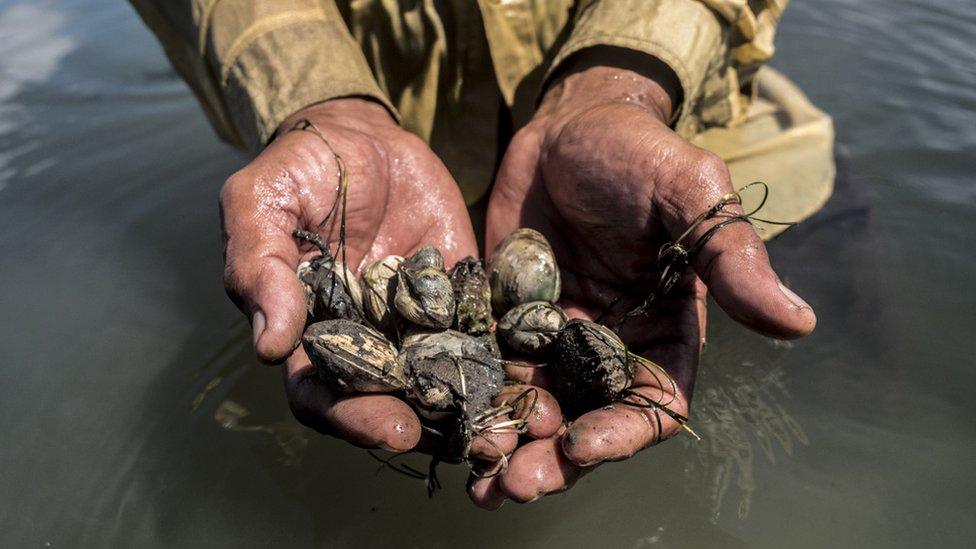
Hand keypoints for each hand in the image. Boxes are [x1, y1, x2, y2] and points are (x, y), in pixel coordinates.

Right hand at [219, 98, 478, 451]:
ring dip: (475, 411)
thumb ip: (258, 266)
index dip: (354, 418)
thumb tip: (269, 346)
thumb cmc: (298, 169)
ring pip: (441, 382)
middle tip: (468, 444)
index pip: (323, 394)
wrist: (360, 134)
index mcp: (311, 334)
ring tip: (510, 434)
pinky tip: (534, 381)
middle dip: (432, 423)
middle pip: (391, 400)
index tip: (393, 428)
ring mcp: (415, 323)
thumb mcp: (261, 202)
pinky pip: (482, 337)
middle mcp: (366, 341)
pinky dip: (506, 363)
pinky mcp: (458, 299)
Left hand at [469, 49, 816, 506]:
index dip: (622, 434)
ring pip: (534, 411)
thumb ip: (731, 258)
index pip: (653, 404)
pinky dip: (473, 406)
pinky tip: (445, 430)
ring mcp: (554, 338)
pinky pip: (490, 373)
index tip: (582, 446)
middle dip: (552, 460)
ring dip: (508, 448)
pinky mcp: (506, 322)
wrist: (567, 124)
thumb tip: (800, 322)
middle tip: (511, 484)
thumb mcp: (689, 194)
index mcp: (663, 331)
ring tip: (477, 480)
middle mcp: (609, 346)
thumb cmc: (639, 153)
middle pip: (585, 423)